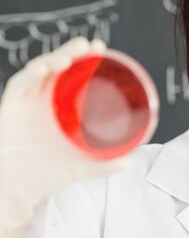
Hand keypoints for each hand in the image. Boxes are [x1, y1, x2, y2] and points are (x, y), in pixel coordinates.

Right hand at [0, 37, 129, 237]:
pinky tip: (46, 68)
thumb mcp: (80, 168)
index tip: (101, 50)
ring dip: (54, 59)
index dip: (84, 60)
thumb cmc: (45, 175)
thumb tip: (128, 162)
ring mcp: (25, 102)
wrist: (17, 191)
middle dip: (73, 52)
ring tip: (71, 56)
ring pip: (39, 71)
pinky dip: (32, 74)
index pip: (71, 76)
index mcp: (59, 107)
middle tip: (92, 46)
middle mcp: (41, 99)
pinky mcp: (9, 108)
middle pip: (57, 66)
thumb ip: (103, 165)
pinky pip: (19, 85)